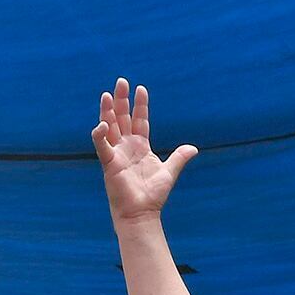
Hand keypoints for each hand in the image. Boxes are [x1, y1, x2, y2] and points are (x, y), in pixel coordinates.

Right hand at [91, 80, 198, 222]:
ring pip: (110, 126)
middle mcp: (127, 146)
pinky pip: (102, 145)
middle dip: (121, 100)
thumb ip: (179, 157)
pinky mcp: (109, 162)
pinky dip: (100, 134)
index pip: (140, 120)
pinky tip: (103, 123)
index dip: (140, 105)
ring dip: (107, 111)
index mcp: (141, 146)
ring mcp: (117, 153)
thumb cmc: (153, 194)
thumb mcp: (169, 171)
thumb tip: (193, 148)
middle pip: (123, 118)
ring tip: (106, 94)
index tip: (141, 89)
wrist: (142, 212)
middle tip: (121, 81)